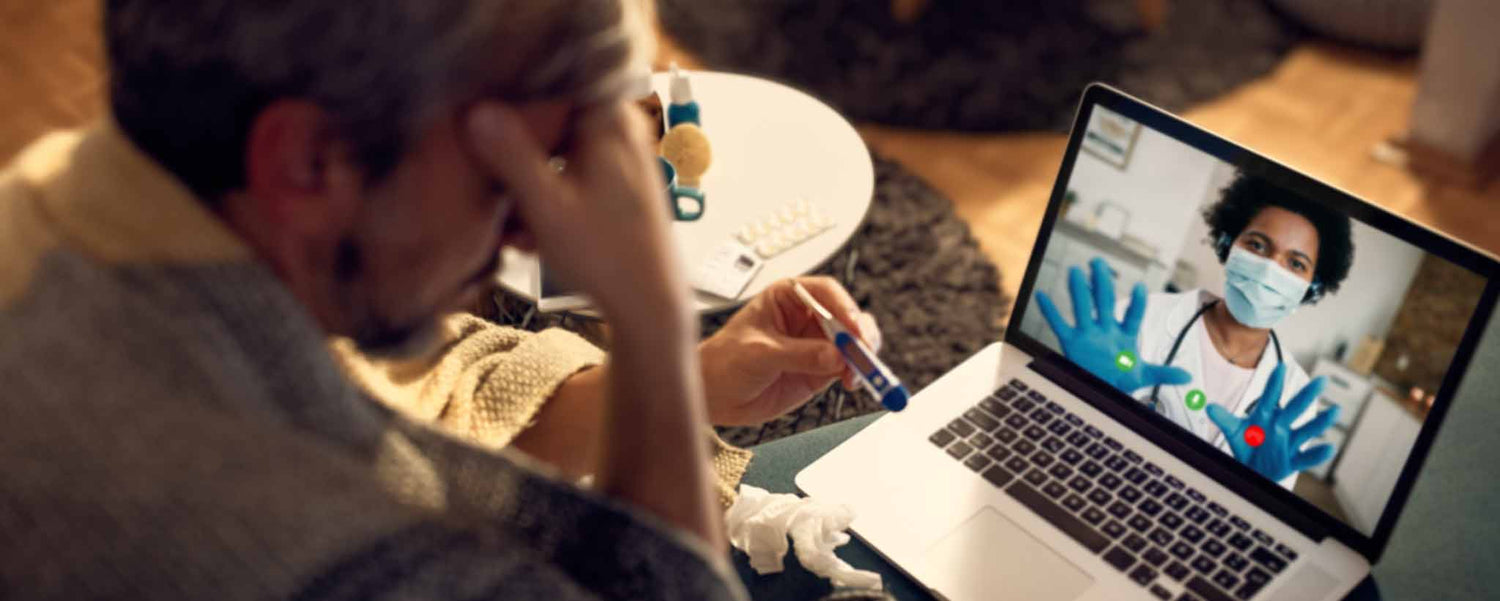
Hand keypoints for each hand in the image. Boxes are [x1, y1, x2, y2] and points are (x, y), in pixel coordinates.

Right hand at [465, 101, 690, 323]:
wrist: (649, 305)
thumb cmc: (606, 257)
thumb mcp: (547, 205)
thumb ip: (511, 155)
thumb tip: (477, 110)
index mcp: (609, 121)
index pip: (555, 80)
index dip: (517, 96)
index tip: (487, 118)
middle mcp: (620, 130)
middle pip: (552, 118)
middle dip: (517, 151)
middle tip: (491, 183)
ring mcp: (620, 158)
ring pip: (557, 153)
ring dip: (527, 184)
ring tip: (513, 227)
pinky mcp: (616, 185)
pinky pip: (570, 177)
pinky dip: (548, 200)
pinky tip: (529, 237)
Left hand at [699, 277, 882, 425]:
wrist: (714, 394)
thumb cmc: (725, 361)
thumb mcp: (759, 353)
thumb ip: (798, 354)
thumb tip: (834, 356)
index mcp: (787, 297)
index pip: (825, 292)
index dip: (844, 307)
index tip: (853, 328)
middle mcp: (806, 317)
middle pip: (846, 317)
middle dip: (860, 334)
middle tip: (864, 352)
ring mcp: (815, 343)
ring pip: (852, 343)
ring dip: (863, 356)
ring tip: (860, 373)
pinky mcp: (820, 369)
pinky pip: (847, 366)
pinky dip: (857, 373)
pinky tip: (853, 382)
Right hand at [1036, 257, 1190, 393]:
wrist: (1102, 390)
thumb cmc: (1123, 380)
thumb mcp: (1144, 377)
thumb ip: (1163, 373)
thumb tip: (1188, 376)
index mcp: (1125, 334)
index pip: (1133, 315)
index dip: (1136, 303)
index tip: (1139, 287)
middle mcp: (1106, 329)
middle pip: (1104, 302)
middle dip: (1101, 282)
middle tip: (1098, 261)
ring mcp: (1087, 334)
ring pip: (1082, 308)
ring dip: (1079, 290)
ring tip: (1075, 271)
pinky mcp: (1070, 342)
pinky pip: (1059, 325)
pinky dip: (1049, 311)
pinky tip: (1042, 295)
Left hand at [1207, 364, 1338, 481]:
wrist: (1253, 469)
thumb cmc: (1247, 444)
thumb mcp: (1233, 431)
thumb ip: (1224, 419)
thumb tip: (1208, 407)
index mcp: (1264, 416)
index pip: (1269, 397)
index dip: (1274, 383)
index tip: (1280, 367)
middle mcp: (1280, 425)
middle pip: (1294, 408)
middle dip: (1307, 395)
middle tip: (1322, 380)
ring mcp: (1289, 442)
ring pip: (1307, 430)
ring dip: (1321, 422)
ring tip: (1336, 410)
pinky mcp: (1293, 460)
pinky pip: (1306, 457)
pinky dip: (1317, 454)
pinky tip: (1329, 448)